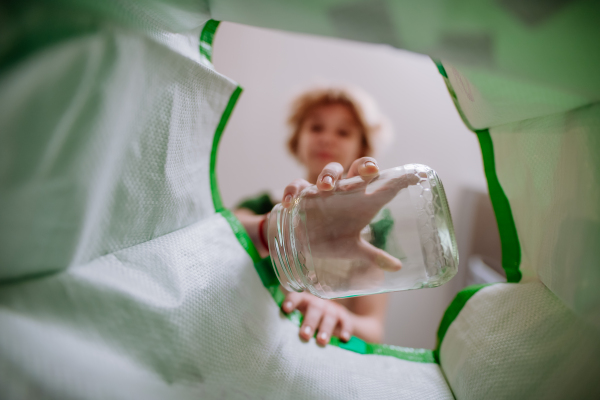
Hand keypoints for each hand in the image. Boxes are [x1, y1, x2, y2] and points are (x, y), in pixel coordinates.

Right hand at [281, 158, 414, 274]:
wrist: (300, 242)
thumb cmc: (330, 239)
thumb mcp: (352, 248)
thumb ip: (373, 256)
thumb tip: (397, 268)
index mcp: (361, 200)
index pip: (382, 184)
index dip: (399, 178)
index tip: (416, 176)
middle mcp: (344, 191)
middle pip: (357, 168)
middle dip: (364, 166)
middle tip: (370, 171)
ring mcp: (322, 191)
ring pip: (329, 171)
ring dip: (328, 176)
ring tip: (326, 187)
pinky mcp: (302, 196)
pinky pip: (297, 186)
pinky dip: (293, 191)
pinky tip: (291, 203)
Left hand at [282, 291, 352, 344]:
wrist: (336, 319)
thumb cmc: (310, 319)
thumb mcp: (301, 316)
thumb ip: (291, 321)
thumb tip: (272, 335)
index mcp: (304, 301)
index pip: (297, 297)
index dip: (291, 302)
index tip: (286, 309)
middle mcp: (318, 303)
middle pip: (314, 309)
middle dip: (309, 322)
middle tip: (304, 335)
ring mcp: (332, 310)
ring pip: (329, 317)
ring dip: (325, 329)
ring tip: (321, 341)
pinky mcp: (345, 318)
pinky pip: (346, 323)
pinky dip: (345, 330)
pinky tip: (343, 339)